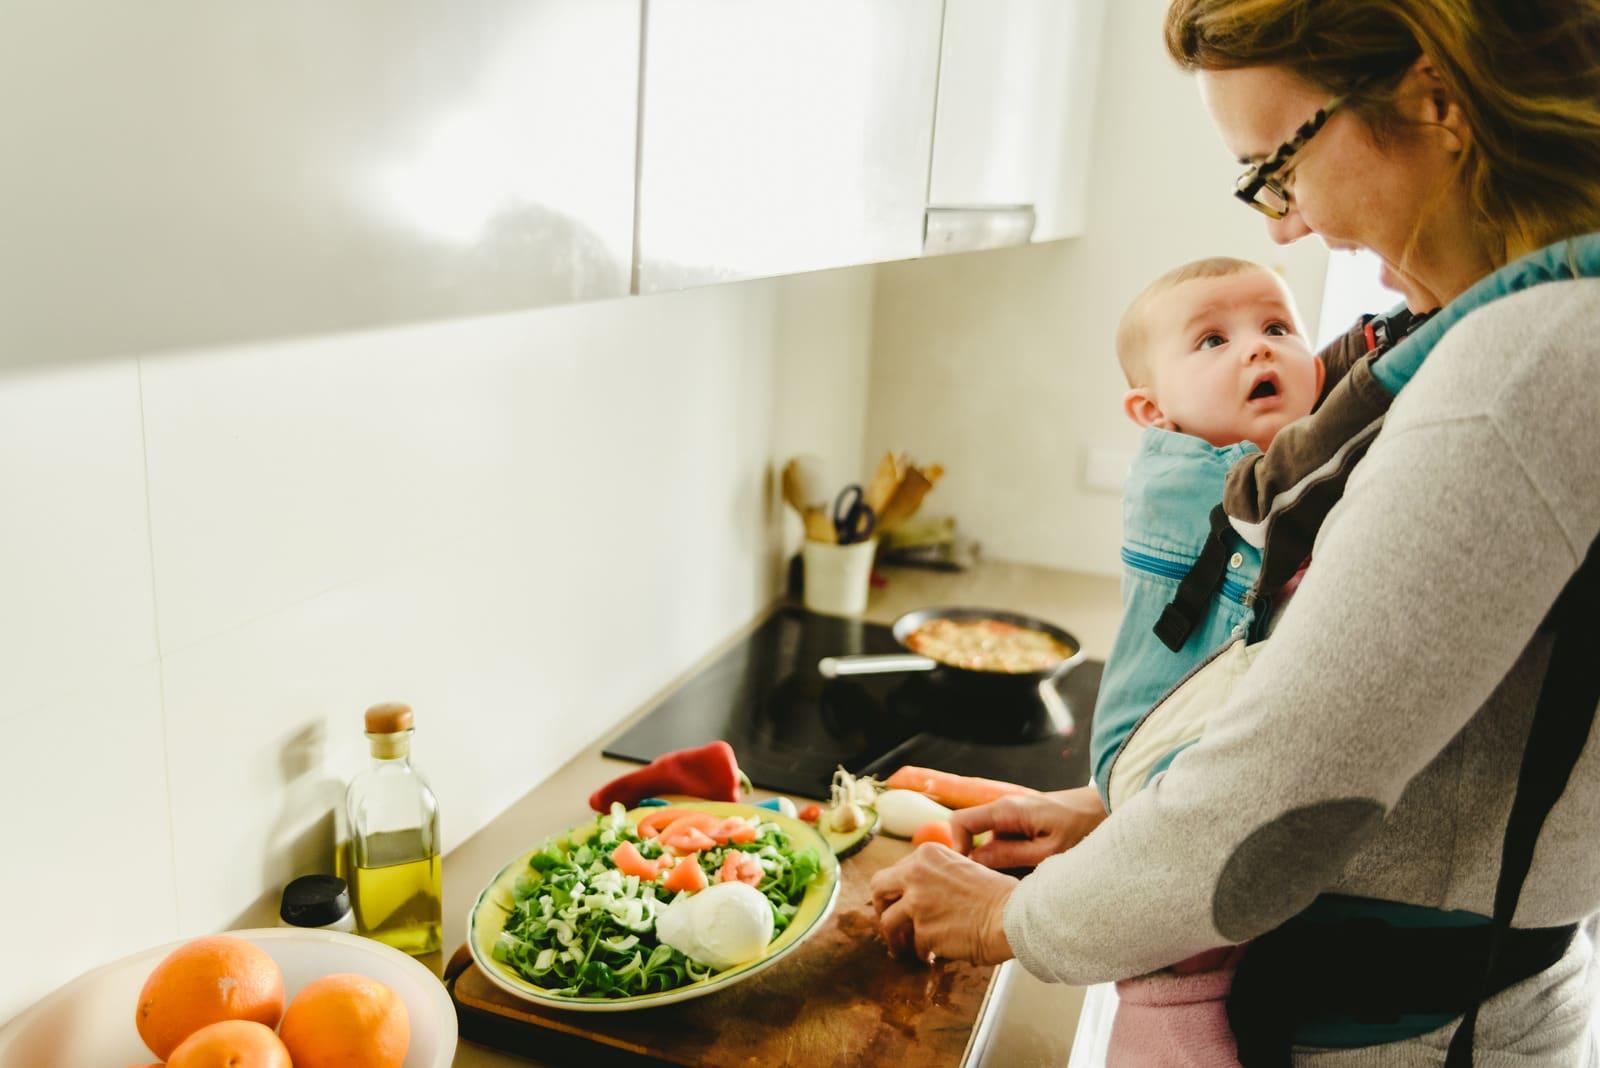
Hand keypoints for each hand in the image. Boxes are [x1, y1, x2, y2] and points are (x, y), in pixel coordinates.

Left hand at [870, 843, 1016, 964]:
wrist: (1014, 915)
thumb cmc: (999, 895)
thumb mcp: (963, 868)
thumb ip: (937, 876)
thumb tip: (921, 893)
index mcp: (927, 855)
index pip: (897, 871)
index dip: (899, 890)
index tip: (903, 902)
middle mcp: (916, 875)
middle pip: (879, 889)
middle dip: (881, 907)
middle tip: (890, 921)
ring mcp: (917, 904)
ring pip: (887, 922)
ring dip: (895, 938)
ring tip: (902, 949)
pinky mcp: (923, 932)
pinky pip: (914, 946)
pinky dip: (922, 953)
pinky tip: (932, 956)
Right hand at [951, 786, 1107, 869]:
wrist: (1109, 809)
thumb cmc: (1084, 827)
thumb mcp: (1048, 851)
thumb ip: (1009, 857)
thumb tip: (974, 863)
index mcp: (1007, 810)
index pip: (960, 822)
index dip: (956, 847)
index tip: (967, 872)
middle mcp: (1006, 810)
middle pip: (976, 839)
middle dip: (985, 865)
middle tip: (1006, 886)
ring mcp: (1015, 818)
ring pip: (994, 846)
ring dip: (1005, 866)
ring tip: (1031, 880)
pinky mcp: (1025, 826)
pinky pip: (1009, 846)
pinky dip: (1018, 862)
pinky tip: (1039, 873)